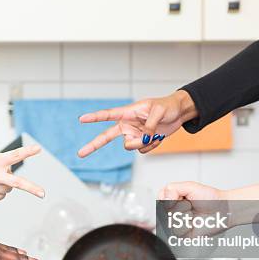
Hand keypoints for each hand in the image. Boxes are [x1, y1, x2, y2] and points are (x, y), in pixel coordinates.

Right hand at [0, 145, 44, 202]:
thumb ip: (5, 168)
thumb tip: (13, 184)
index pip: (15, 155)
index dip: (27, 152)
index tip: (38, 148)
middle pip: (17, 183)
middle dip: (31, 188)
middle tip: (43, 194)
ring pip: (8, 190)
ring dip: (4, 185)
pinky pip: (0, 197)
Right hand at [77, 90, 197, 156]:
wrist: (178, 114)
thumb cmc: (167, 106)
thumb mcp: (159, 112)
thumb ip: (149, 125)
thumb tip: (144, 137)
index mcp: (128, 113)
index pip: (108, 115)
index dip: (94, 118)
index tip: (82, 119)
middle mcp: (128, 125)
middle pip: (106, 137)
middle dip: (93, 145)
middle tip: (80, 153)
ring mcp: (134, 134)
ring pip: (130, 147)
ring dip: (143, 143)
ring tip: (155, 133)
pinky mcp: (142, 141)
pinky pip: (142, 150)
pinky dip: (152, 146)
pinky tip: (158, 137)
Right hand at [159, 182, 230, 236]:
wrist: (224, 210)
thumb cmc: (211, 198)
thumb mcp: (191, 186)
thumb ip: (174, 188)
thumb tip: (164, 197)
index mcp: (174, 197)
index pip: (161, 198)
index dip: (169, 198)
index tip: (179, 196)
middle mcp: (174, 210)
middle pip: (165, 210)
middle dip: (180, 207)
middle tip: (190, 204)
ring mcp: (178, 222)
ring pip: (171, 221)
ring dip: (185, 216)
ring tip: (193, 213)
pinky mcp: (183, 233)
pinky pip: (177, 232)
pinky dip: (187, 226)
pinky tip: (194, 223)